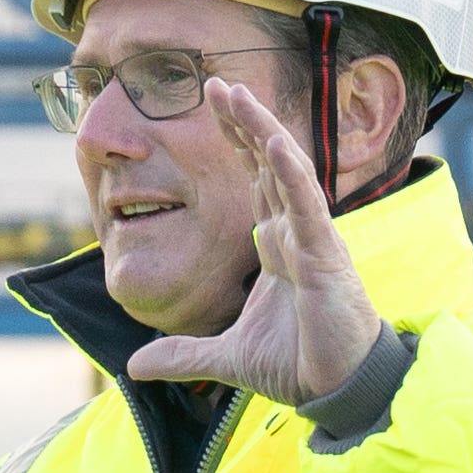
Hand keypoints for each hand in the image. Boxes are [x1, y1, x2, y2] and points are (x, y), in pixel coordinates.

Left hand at [125, 78, 386, 406]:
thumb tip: (134, 364)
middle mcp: (295, 233)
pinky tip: (276, 141)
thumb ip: (182, 354)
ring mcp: (312, 239)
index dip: (237, 142)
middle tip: (217, 82)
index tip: (213, 106)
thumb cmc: (300, 364)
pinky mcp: (325, 254)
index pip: (255, 180)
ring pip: (287, 171)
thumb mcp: (225, 356)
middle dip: (243, 121)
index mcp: (276, 247)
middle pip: (268, 162)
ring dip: (262, 130)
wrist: (338, 390)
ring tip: (238, 93)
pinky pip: (307, 204)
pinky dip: (293, 172)